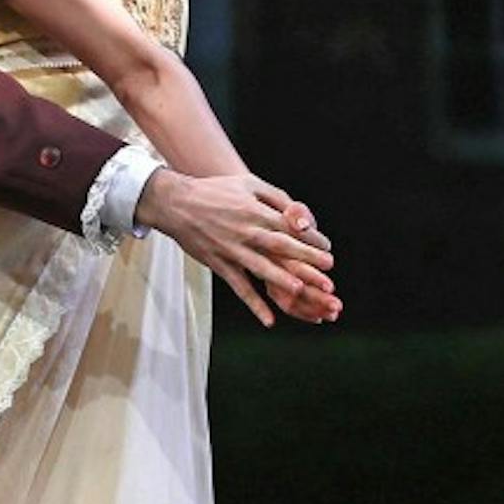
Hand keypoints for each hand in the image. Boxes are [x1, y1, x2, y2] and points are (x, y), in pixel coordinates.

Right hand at [136, 169, 339, 329]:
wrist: (175, 202)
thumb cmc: (215, 191)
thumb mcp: (248, 183)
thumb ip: (277, 197)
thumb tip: (300, 215)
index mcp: (255, 211)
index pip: (288, 226)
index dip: (310, 238)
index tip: (327, 249)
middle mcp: (245, 231)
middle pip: (280, 246)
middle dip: (305, 258)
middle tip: (328, 270)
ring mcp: (231, 249)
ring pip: (261, 268)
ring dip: (281, 280)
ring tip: (301, 290)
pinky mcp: (219, 264)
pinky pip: (239, 287)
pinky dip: (254, 304)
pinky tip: (269, 320)